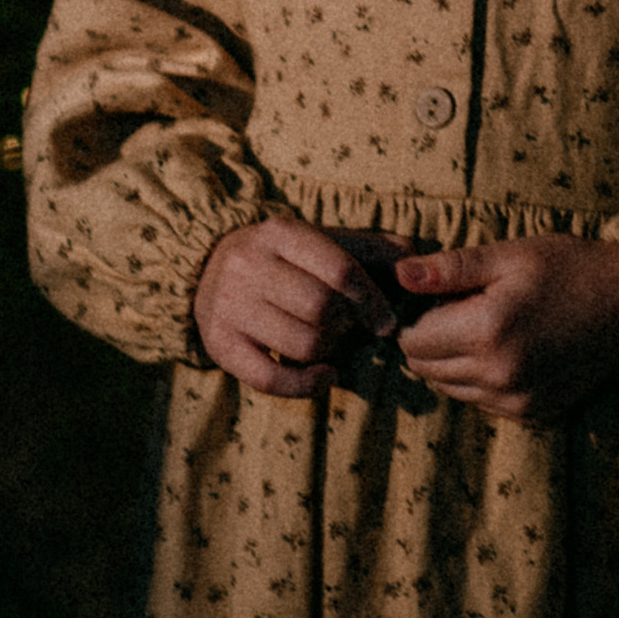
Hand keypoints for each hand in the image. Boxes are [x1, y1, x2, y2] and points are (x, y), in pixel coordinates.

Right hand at [194, 217, 398, 395]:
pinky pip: (271, 379)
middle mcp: (247, 263)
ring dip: (328, 351)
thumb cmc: (281, 260)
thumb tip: (411, 257)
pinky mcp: (219, 344)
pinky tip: (324, 375)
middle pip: (322, 308)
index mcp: (279, 232)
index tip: (385, 321)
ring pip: (302, 344)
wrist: (208, 270)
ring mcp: (228, 305)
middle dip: (347, 325)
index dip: (371, 300)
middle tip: (349, 328)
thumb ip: (366, 248)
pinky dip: (307, 385)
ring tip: (329, 343)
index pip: (340, 269)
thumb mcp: (317, 242)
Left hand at [392, 236, 618, 424]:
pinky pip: (481, 401)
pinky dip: (479, 378)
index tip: (432, 296)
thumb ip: (449, 269)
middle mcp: (499, 375)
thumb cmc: (567, 268)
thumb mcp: (507, 255)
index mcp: (487, 331)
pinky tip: (503, 347)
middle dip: (427, 340)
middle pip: (425, 369)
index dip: (412, 316)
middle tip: (454, 308)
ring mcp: (517, 399)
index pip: (412, 341)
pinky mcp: (533, 412)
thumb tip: (399, 275)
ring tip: (480, 326)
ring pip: (449, 389)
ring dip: (451, 361)